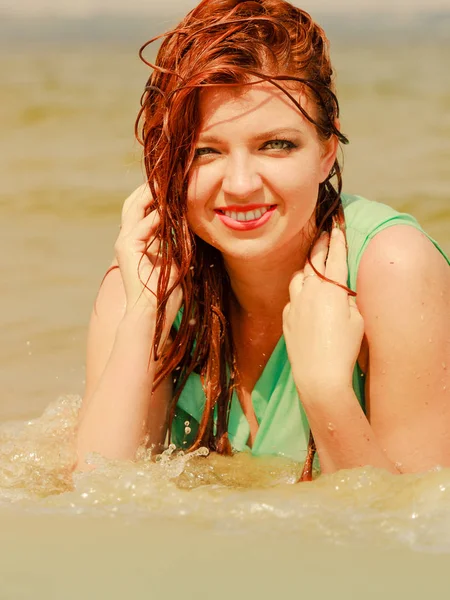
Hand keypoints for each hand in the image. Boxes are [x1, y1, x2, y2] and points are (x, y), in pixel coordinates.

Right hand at [114, 184, 181, 331]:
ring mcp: (124, 242)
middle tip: (170, 176)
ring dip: (152, 194)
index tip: (175, 181)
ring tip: (169, 183)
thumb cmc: (167, 292)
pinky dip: (156, 214)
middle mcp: (128, 238)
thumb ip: (179, 242)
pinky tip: (171, 206)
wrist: (152, 313)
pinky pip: (142, 224)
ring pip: (135, 207)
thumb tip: (194, 226)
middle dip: (151, 187)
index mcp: (138, 240)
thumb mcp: (177, 259)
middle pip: (135, 201)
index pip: (143, 207)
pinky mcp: (126, 249)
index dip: (156, 193)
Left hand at [283, 227, 363, 395]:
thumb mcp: (356, 321)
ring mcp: (295, 303)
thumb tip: (339, 293)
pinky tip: (305, 296)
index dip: (338, 239)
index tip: (337, 225)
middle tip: (325, 232)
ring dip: (307, 267)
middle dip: (321, 244)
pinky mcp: (287, 317)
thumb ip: (347, 300)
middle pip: (315, 260)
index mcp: (331, 289)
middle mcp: (310, 291)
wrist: (318, 375)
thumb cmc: (344, 349)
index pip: (336, 256)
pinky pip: (293, 297)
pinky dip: (300, 292)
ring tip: (313, 262)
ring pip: (299, 277)